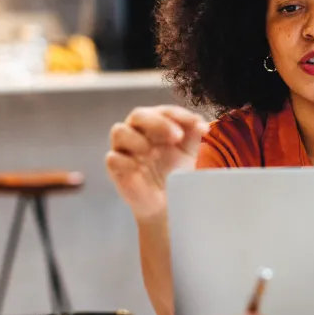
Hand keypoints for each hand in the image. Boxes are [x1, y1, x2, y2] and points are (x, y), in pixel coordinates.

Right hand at [106, 105, 207, 219]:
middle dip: (158, 123)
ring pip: (119, 131)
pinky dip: (126, 161)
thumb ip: (195, 134)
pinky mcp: (116, 169)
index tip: (195, 123)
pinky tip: (140, 168)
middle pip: (138, 115)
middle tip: (177, 136)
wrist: (168, 203)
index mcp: (156, 125)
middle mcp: (137, 132)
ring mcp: (124, 149)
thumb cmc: (177, 173)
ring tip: (154, 154)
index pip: (163, 112)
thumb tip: (200, 123)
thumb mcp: (190, 152)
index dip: (178, 115)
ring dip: (137, 139)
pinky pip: (113, 158)